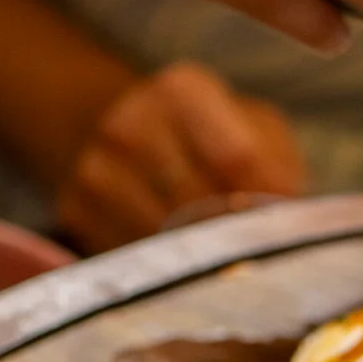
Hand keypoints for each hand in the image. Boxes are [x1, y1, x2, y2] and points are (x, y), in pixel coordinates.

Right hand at [56, 61, 307, 251]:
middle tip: (254, 255)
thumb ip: (277, 169)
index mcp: (184, 89)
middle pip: (198, 204)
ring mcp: (95, 167)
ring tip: (220, 258)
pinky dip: (164, 271)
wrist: (128, 136)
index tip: (281, 229)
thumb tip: (286, 221)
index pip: (237, 160)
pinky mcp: (76, 209)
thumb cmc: (214, 140)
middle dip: (233, 237)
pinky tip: (181, 263)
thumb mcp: (257, 133)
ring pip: (164, 239)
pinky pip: (132, 258)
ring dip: (200, 260)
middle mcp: (129, 122)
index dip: (266, 205)